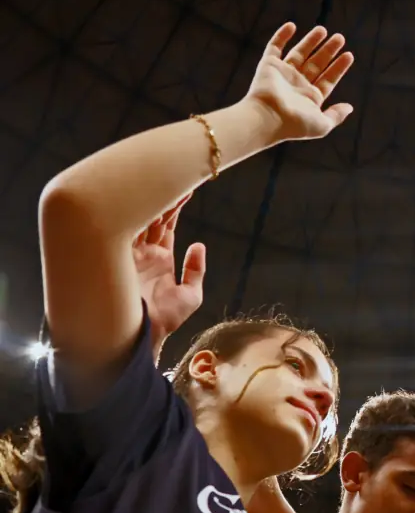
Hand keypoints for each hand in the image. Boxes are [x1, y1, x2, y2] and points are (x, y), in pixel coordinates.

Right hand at [132, 196, 205, 362]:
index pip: (166, 226)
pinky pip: (125, 228)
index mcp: (159, 259)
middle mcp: (142, 253)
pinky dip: (134, 212)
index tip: (186, 187)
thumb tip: (198, 245)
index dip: (175, 207)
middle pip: (151, 217)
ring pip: (138, 219)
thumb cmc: (166, 320)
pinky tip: (143, 197)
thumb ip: (196, 271)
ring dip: (150, 201)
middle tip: (173, 176)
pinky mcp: (117, 255)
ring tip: (162, 181)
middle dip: (162, 197)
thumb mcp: (191, 296)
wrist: (142, 335)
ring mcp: (127, 252)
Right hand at [244, 23, 353, 141]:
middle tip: (340, 37)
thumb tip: (350, 108)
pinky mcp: (268, 65)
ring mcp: (283, 74)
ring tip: (323, 29)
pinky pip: (274, 47)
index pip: (328, 79)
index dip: (339, 67)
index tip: (349, 55)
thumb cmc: (295, 124)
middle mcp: (298, 85)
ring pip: (299, 53)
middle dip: (328, 51)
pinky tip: (292, 25)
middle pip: (316, 64)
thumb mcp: (322, 124)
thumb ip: (336, 115)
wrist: (268, 117)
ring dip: (311, 41)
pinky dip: (281, 36)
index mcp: (310, 98)